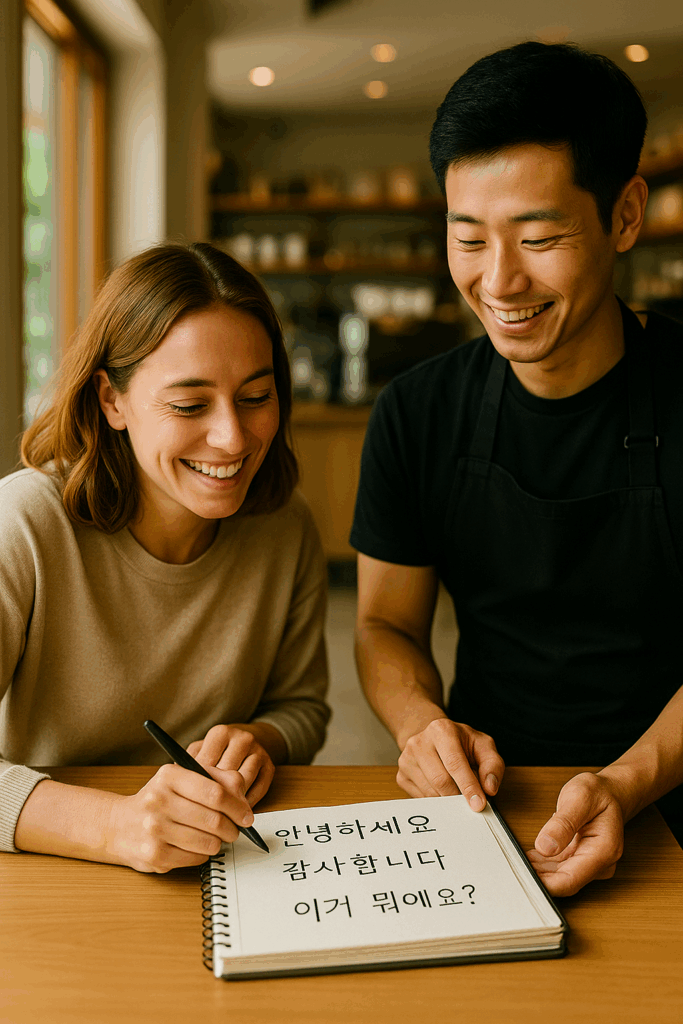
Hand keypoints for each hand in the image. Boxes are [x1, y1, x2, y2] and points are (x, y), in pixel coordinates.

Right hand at [109, 761, 253, 872]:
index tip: (246, 815)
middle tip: (234, 830)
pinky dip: (203, 854)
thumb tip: (243, 796)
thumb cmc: (158, 800)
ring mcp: (154, 830)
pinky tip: (195, 846)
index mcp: (169, 776)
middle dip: (232, 828)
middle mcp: (158, 801)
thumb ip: (215, 778)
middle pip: (214, 819)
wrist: (119, 825)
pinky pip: (196, 858)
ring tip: (215, 838)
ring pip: (208, 842)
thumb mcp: (182, 778)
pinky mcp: (154, 855)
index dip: (238, 806)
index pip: (216, 792)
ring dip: (219, 843)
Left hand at [187, 724, 274, 807]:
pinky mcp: (270, 766)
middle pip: (226, 773)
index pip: (207, 763)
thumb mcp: (201, 751)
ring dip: (232, 800)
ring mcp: (259, 751)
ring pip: (244, 782)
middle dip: (214, 795)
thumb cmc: (217, 752)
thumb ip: (189, 764)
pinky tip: (236, 810)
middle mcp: (242, 739)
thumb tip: (176, 786)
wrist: (246, 742)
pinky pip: (259, 789)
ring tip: (219, 813)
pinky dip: (247, 802)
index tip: (189, 800)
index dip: (197, 784)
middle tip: (203, 811)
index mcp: (220, 733)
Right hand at [396, 717, 503, 809]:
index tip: (478, 804)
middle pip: (440, 780)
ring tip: (458, 792)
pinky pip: (421, 799)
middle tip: (471, 804)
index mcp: (441, 730)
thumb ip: (492, 765)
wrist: (434, 739)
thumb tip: (489, 788)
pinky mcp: (401, 775)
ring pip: (430, 793)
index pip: (454, 763)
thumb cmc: (461, 743)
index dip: (468, 786)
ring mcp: (407, 759)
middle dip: (458, 797)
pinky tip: (443, 791)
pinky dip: (437, 801)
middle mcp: (419, 742)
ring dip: (448, 801)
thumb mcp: (483, 746)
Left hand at [527, 772, 624, 896]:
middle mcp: (600, 864)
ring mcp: (591, 865)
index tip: (522, 876)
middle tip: (511, 866)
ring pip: (560, 878)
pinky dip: (543, 865)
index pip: (571, 880)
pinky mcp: (582, 861)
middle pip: (564, 883)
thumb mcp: (579, 798)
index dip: (545, 884)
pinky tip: (528, 857)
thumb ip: (563, 823)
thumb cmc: (598, 793)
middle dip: (538, 877)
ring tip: (515, 859)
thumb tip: (545, 847)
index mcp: (604, 850)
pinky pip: (560, 869)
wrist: (611, 793)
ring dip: (538, 871)